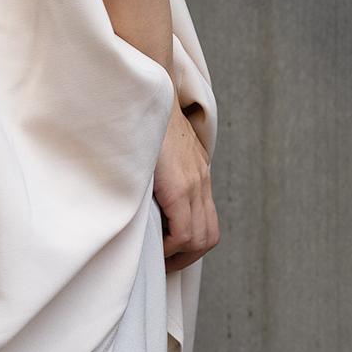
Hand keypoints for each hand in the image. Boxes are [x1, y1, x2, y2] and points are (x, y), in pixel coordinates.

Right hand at [153, 103, 219, 271]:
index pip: (207, 221)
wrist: (150, 90)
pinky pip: (184, 231)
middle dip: (187, 256)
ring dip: (179, 254)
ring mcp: (194, 184)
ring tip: (158, 256)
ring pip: (200, 238)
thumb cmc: (144, 115)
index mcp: (196, 172)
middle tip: (164, 261)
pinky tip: (154, 244)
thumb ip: (159, 162)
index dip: (190, 243)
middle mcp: (200, 181)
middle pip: (209, 236)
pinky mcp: (180, 186)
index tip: (167, 250)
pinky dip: (171, 245)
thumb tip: (143, 180)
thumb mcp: (157, 143)